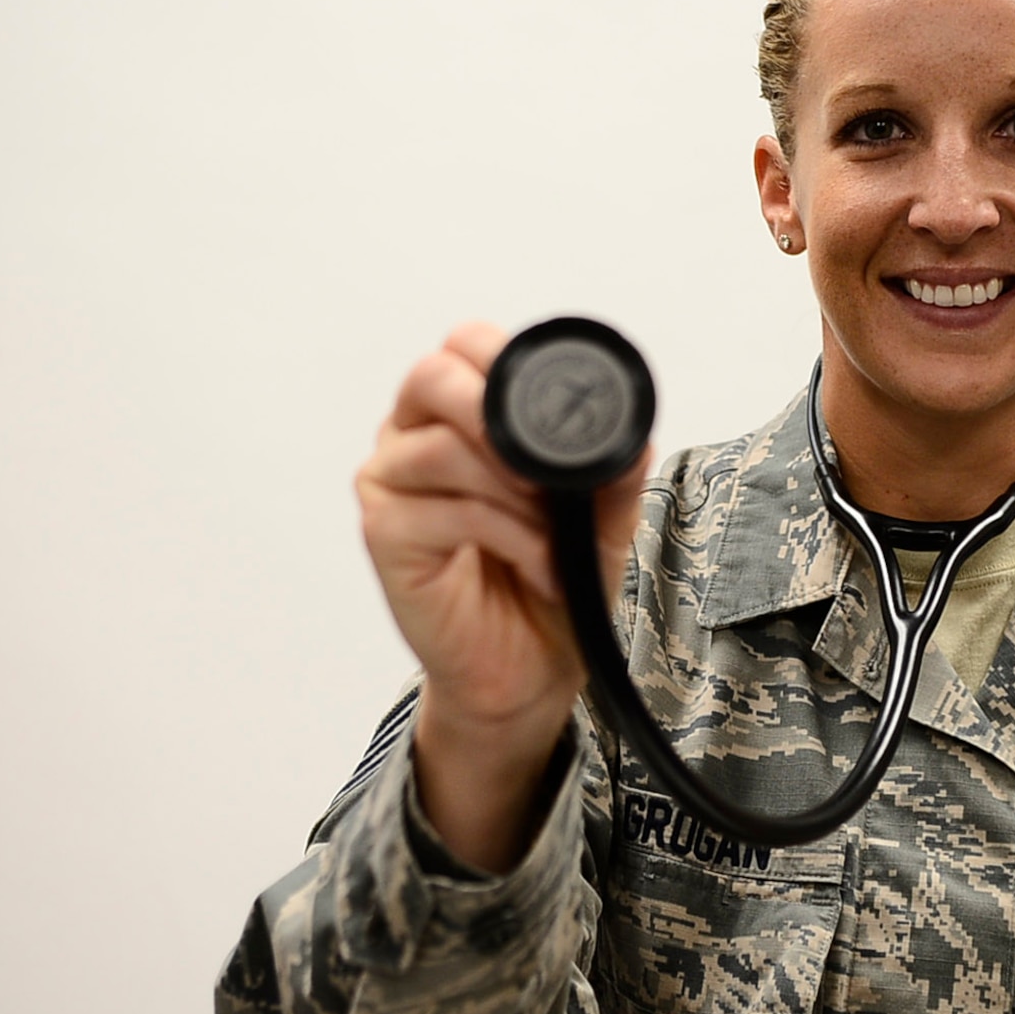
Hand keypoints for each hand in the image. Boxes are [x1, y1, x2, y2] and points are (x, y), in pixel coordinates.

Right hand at [356, 322, 650, 868]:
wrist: (532, 669)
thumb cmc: (555, 579)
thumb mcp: (604, 516)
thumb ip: (614, 469)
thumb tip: (630, 431)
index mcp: (456, 411)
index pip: (464, 344)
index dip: (509, 362)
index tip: (558, 413)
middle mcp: (409, 436)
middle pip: (432, 376)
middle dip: (500, 416)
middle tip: (551, 472)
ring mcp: (389, 483)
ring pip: (444, 448)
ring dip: (519, 492)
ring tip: (556, 537)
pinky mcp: (384, 535)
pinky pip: (449, 511)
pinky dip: (512, 537)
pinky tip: (541, 568)